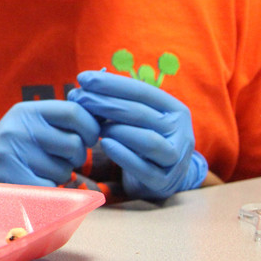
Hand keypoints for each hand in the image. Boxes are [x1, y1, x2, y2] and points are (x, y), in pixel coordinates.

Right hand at [0, 100, 99, 186]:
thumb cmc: (14, 148)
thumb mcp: (30, 124)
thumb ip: (61, 120)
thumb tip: (105, 117)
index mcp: (27, 111)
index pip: (75, 113)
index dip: (91, 128)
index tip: (88, 138)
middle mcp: (18, 128)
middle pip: (74, 145)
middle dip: (75, 158)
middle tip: (58, 159)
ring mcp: (12, 153)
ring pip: (64, 171)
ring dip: (60, 176)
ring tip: (38, 170)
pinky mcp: (11, 178)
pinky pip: (51, 188)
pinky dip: (49, 191)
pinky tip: (34, 184)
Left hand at [68, 70, 206, 199]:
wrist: (161, 178)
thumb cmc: (141, 139)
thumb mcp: (136, 118)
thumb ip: (118, 102)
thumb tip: (84, 85)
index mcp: (176, 110)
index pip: (143, 91)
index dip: (111, 84)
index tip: (83, 78)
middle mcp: (182, 132)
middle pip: (141, 113)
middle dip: (105, 103)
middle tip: (78, 98)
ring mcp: (175, 159)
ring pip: (147, 140)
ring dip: (116, 129)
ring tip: (93, 125)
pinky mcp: (163, 182)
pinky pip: (143, 168)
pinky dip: (123, 155)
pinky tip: (105, 145)